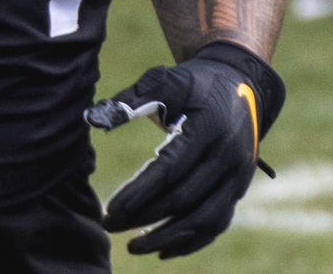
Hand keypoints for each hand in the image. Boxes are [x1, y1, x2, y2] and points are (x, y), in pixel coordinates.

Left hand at [87, 44, 284, 258]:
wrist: (241, 85)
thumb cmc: (194, 83)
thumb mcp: (165, 80)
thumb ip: (130, 100)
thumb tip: (92, 118)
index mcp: (210, 128)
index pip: (171, 169)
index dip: (140, 193)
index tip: (111, 209)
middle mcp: (230, 156)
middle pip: (184, 199)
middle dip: (144, 216)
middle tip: (109, 225)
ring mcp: (238, 177)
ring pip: (204, 220)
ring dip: (166, 238)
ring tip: (132, 246)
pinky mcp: (238, 189)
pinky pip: (216, 224)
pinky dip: (191, 242)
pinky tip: (162, 251)